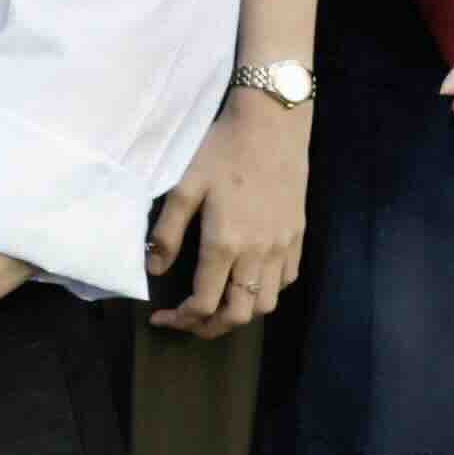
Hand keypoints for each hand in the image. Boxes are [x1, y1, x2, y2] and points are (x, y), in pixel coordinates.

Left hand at [151, 90, 311, 333]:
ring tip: (217, 307)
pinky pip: (285, 280)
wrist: (272, 126)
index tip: (161, 318)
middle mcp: (258, 254)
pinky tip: (247, 280)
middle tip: (188, 323)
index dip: (181, 320)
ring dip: (240, 314)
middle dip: (210, 328)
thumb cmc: (222, 151)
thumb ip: (167, 233)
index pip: (204, 303)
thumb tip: (155, 270)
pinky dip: (266, 292)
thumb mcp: (184, 187)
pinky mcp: (297, 237)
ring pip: (267, 304)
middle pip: (239, 315)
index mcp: (225, 244)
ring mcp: (282, 247)